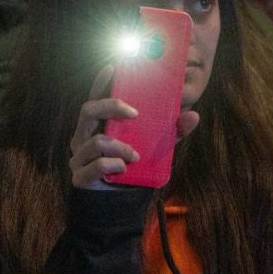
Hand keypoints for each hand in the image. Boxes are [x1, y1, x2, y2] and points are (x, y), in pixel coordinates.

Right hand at [69, 65, 200, 189]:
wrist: (117, 206)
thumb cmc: (130, 171)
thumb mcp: (154, 148)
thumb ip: (171, 133)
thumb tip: (193, 115)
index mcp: (97, 127)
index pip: (95, 98)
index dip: (100, 82)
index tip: (114, 67)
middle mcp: (83, 137)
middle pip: (87, 110)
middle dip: (111, 106)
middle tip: (135, 113)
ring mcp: (78, 157)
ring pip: (94, 141)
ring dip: (120, 146)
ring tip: (135, 156)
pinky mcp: (79, 176)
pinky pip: (96, 164)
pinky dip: (113, 165)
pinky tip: (123, 169)